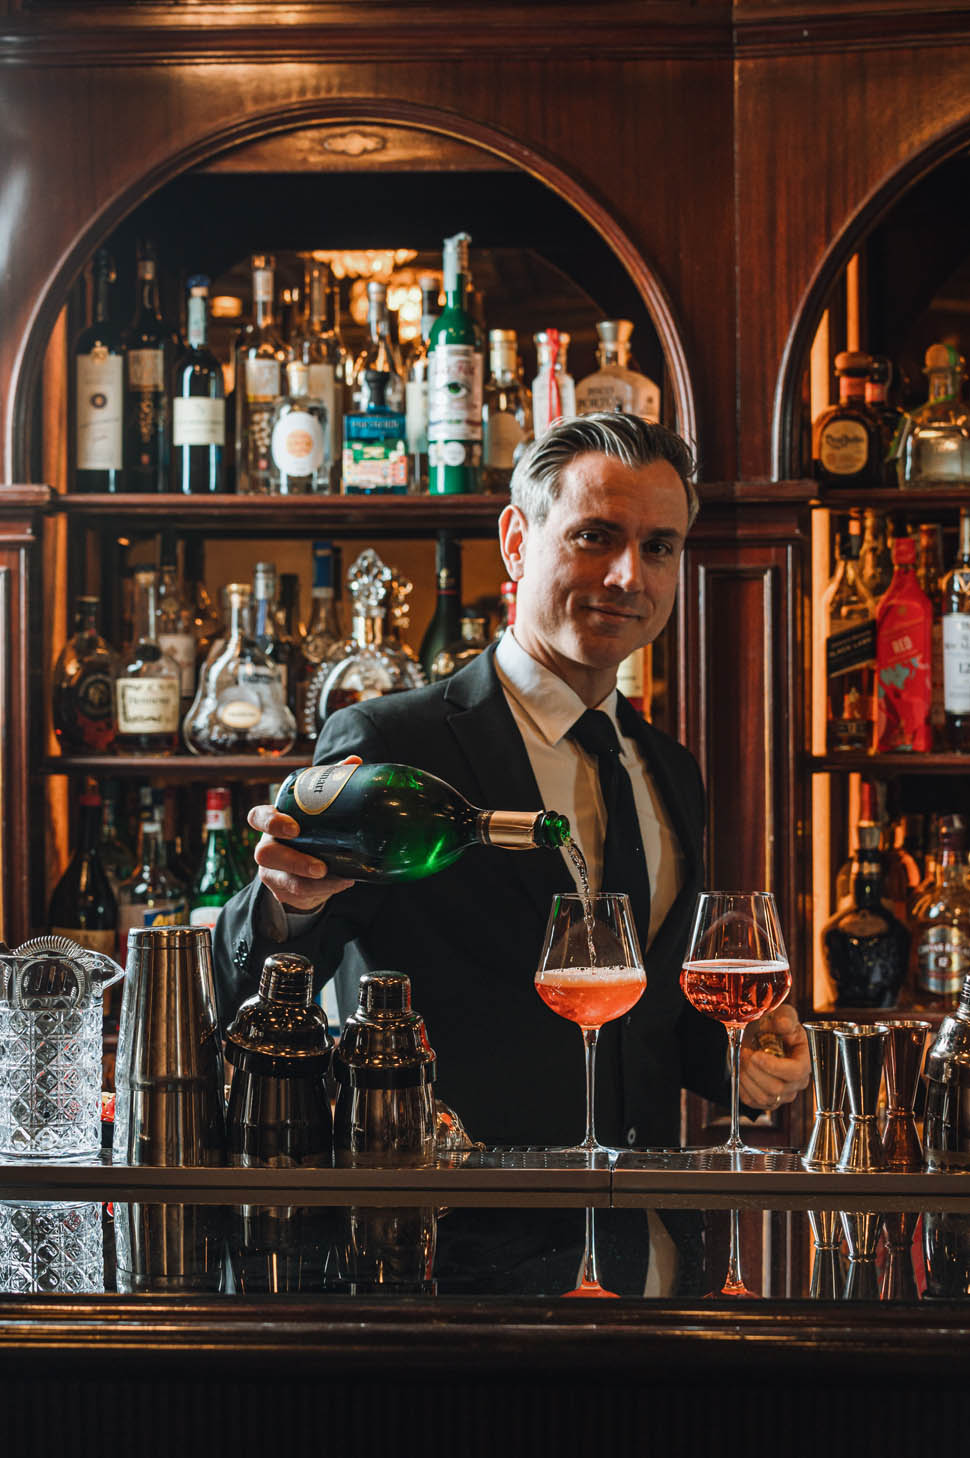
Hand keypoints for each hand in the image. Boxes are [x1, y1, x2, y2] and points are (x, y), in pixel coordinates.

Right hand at [250, 756, 359, 912]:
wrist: (305, 865)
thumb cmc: (309, 828)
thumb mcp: (316, 807)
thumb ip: (329, 784)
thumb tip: (355, 761)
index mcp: (272, 821)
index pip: (257, 817)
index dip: (271, 822)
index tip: (294, 827)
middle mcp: (267, 847)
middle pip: (264, 854)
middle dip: (292, 861)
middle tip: (320, 866)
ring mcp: (273, 872)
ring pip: (283, 880)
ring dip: (312, 883)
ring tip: (339, 879)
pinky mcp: (284, 892)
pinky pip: (299, 895)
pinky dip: (323, 891)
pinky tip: (343, 883)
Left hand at [738, 1004, 810, 1110]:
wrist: (759, 1036)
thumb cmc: (774, 1026)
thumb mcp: (782, 1015)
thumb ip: (785, 1017)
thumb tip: (784, 1024)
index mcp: (805, 1061)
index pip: (795, 1072)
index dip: (774, 1067)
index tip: (756, 1056)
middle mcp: (797, 1082)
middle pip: (777, 1088)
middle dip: (755, 1070)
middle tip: (744, 1053)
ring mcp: (783, 1094)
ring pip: (764, 1097)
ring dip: (747, 1078)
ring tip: (742, 1060)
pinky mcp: (768, 1101)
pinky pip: (753, 1102)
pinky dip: (742, 1087)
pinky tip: (741, 1071)